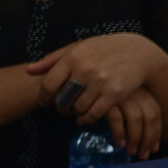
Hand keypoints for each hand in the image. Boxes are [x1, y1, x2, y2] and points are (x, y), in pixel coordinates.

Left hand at [28, 34, 167, 125]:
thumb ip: (52, 60)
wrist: (138, 52)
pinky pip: (94, 114)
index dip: (44, 98)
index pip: (48, 84)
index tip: (46, 102)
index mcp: (72, 57)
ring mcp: (100, 82)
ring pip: (77, 108)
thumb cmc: (103, 50)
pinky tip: (85, 117)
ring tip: (74, 111)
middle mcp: (85, 69)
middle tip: (62, 108)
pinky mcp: (114, 93)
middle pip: (62, 99)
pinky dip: (86, 119)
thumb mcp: (77, 48)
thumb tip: (28, 71)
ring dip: (73, 113)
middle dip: (59, 107)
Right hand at [101, 85, 165, 159]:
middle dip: (147, 139)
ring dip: (134, 138)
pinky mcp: (105, 97)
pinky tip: (118, 142)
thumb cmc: (101, 84)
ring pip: (135, 119)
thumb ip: (128, 106)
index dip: (156, 131)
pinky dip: (118, 132)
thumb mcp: (119, 92)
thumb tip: (140, 133)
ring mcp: (119, 92)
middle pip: (149, 116)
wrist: (80, 63)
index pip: (155, 111)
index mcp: (138, 88)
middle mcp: (132, 89)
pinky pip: (116, 118)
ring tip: (129, 150)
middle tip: (142, 154)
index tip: (153, 148)